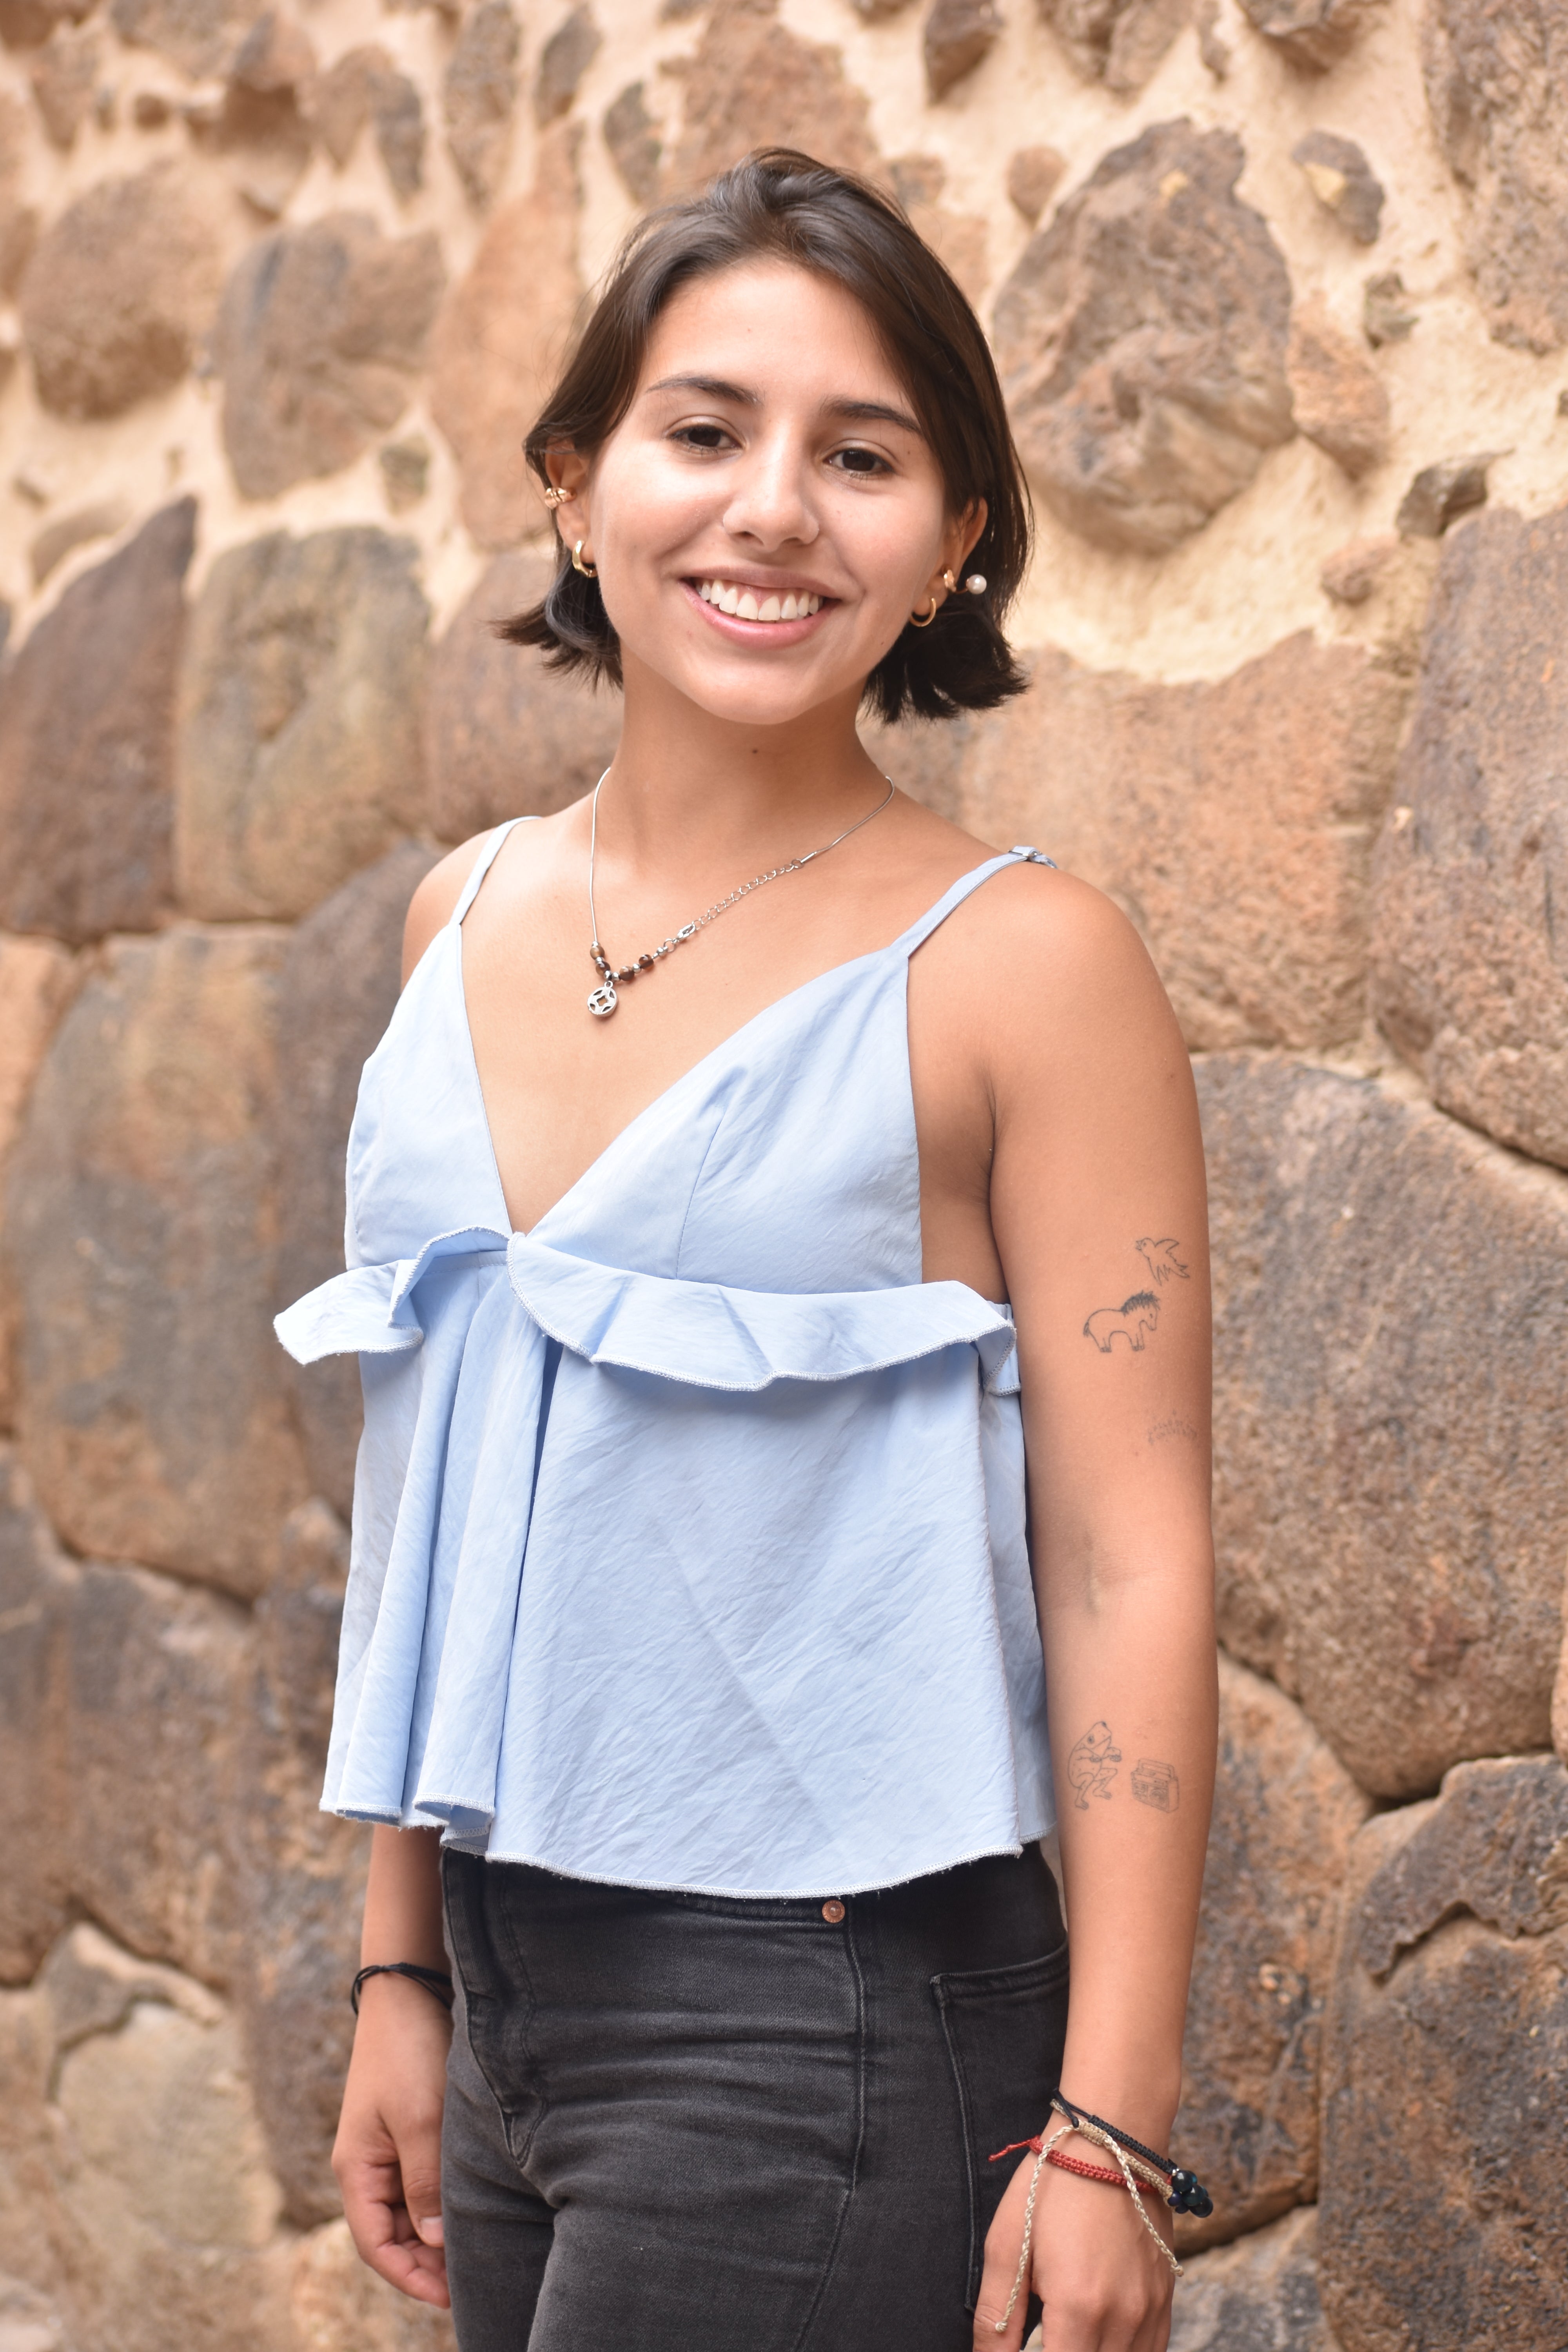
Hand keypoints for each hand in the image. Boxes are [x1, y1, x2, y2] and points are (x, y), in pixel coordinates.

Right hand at [333, 1973, 453, 2306]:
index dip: (409, 2277)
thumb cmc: (408, 2052)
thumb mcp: (420, 2120)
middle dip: (426, 2263)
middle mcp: (368, 2164)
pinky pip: (422, 2180)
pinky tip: (472, 2208)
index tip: (449, 2297)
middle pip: (392, 2233)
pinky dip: (442, 2201)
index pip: (376, 2245)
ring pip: (410, 2209)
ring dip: (436, 2234)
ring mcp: (388, 2146)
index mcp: (357, 2168)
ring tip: (477, 2252)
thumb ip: (426, 2182)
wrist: (408, 1990)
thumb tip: (434, 2242)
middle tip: (471, 2283)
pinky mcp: (410, 2128)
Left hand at [973, 2152, 1175, 2351]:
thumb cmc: (1052, 2185)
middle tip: (1046, 2338)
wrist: (1112, 2138)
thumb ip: (997, 2317)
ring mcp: (1150, 2310)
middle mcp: (1123, 2318)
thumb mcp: (1008, 2244)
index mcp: (1078, 2307)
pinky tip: (1097, 2337)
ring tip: (1066, 2336)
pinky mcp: (1166, 2298)